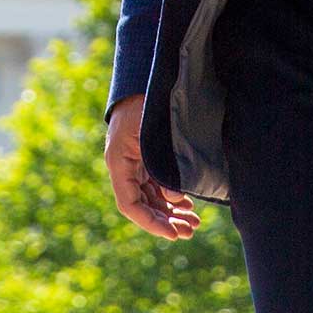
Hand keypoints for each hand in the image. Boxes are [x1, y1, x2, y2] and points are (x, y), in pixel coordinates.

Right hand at [104, 94, 199, 239]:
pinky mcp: (144, 158)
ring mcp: (134, 162)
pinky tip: (187, 205)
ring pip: (151, 197)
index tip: (172, 234)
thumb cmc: (146, 103)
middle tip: (189, 231)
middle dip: (166, 221)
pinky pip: (155, 185)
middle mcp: (124, 166)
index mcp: (119, 162)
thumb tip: (175, 198)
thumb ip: (162, 168)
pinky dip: (170, 197)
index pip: (129, 204)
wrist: (142, 78)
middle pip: (143, 204)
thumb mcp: (153, 136)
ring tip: (193, 223)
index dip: (150, 223)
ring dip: (171, 212)